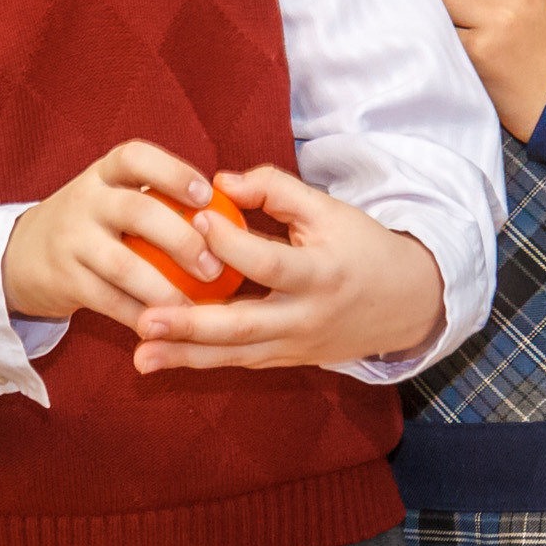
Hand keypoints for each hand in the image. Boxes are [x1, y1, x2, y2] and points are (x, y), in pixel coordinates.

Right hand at [0, 141, 222, 327]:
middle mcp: (86, 200)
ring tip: (198, 308)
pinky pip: (108, 301)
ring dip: (165, 289)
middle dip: (181, 239)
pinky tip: (168, 327)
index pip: (136, 157)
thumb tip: (236, 210)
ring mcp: (70, 240)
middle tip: (216, 266)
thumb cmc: (96, 223)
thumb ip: (160, 198)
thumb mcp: (115, 195)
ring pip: (123, 265)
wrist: (21, 255)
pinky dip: (141, 316)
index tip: (207, 195)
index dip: (173, 172)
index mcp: (105, 172)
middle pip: (137, 211)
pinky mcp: (63, 280)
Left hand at [132, 165, 444, 371]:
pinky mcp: (285, 360)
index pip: (269, 262)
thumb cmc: (360, 247)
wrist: (404, 303)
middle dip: (191, 325)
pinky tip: (160, 359)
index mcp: (322, 274)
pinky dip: (199, 361)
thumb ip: (276, 189)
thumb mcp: (329, 210)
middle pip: (243, 326)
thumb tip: (219, 182)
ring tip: (140, 358)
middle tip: (144, 319)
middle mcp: (306, 318)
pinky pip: (237, 362)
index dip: (231, 242)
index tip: (196, 218)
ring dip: (184, 357)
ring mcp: (295, 346)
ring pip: (234, 356)